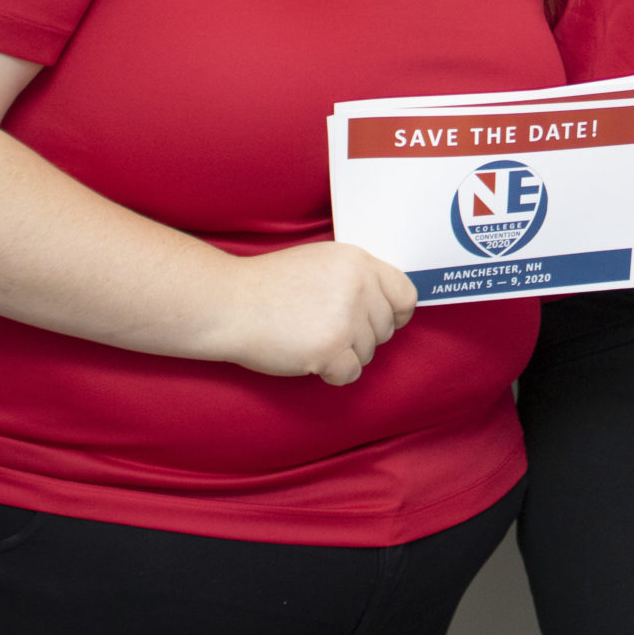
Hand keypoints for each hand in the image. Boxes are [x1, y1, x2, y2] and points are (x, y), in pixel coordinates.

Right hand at [209, 242, 417, 384]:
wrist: (228, 304)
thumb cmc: (268, 285)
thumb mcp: (321, 262)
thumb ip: (356, 278)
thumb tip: (388, 304)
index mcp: (358, 262)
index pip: (405, 293)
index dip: (396, 313)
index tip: (382, 321)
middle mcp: (358, 287)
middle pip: (386, 329)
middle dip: (361, 336)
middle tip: (325, 329)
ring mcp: (346, 319)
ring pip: (369, 353)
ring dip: (344, 354)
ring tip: (309, 337)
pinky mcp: (331, 349)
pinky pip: (350, 373)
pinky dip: (331, 373)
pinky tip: (308, 357)